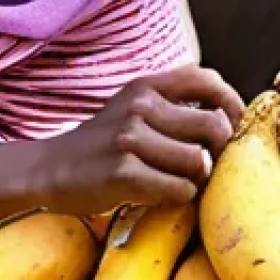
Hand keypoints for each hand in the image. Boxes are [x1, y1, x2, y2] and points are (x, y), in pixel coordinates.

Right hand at [29, 65, 245, 216]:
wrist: (47, 169)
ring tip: (177, 182)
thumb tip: (228, 116)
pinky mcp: (123, 173)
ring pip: (199, 161)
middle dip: (220, 151)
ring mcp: (130, 139)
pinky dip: (179, 197)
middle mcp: (140, 106)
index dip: (232, 106)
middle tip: (207, 166)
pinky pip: (179, 189)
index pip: (209, 81)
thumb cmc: (102, 143)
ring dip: (196, 179)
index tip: (232, 128)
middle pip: (214, 126)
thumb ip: (173, 104)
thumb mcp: (132, 107)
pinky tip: (161, 195)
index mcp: (147, 86)